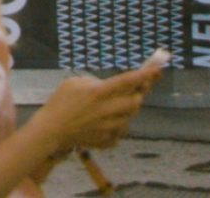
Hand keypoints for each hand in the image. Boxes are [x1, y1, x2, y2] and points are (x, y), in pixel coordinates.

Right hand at [37, 68, 152, 151]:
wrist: (52, 130)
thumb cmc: (60, 102)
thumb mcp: (75, 82)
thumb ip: (96, 83)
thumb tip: (111, 87)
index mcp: (99, 92)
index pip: (128, 81)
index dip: (145, 74)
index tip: (158, 68)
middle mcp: (108, 110)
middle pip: (136, 101)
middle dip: (139, 93)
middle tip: (138, 87)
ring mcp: (109, 127)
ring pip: (131, 115)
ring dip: (128, 107)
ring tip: (114, 104)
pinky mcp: (109, 140)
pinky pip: (121, 129)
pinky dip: (118, 123)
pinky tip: (104, 120)